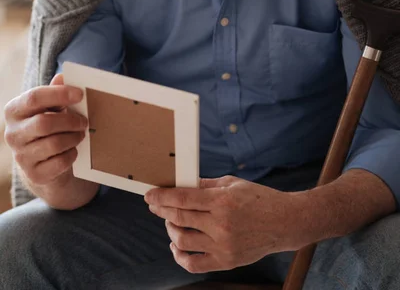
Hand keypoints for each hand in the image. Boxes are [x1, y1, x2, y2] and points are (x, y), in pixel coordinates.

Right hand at [4, 73, 87, 186]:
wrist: (42, 163)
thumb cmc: (47, 127)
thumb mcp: (49, 107)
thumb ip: (55, 92)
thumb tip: (63, 76)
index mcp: (14, 111)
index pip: (34, 98)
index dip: (59, 94)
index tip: (80, 94)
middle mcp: (12, 134)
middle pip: (44, 123)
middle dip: (70, 120)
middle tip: (85, 120)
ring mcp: (21, 156)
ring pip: (54, 144)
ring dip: (74, 137)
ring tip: (81, 134)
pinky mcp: (34, 174)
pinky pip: (60, 162)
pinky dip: (72, 154)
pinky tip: (73, 150)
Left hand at [145, 175, 307, 273]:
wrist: (285, 223)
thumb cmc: (260, 199)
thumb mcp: (233, 183)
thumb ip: (207, 185)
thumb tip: (184, 183)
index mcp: (222, 201)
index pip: (182, 199)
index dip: (162, 197)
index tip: (149, 195)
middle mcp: (221, 225)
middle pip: (179, 218)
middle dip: (162, 211)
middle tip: (155, 206)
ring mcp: (223, 246)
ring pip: (183, 241)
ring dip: (171, 231)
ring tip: (171, 223)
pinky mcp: (226, 262)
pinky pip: (194, 264)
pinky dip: (180, 256)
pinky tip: (177, 245)